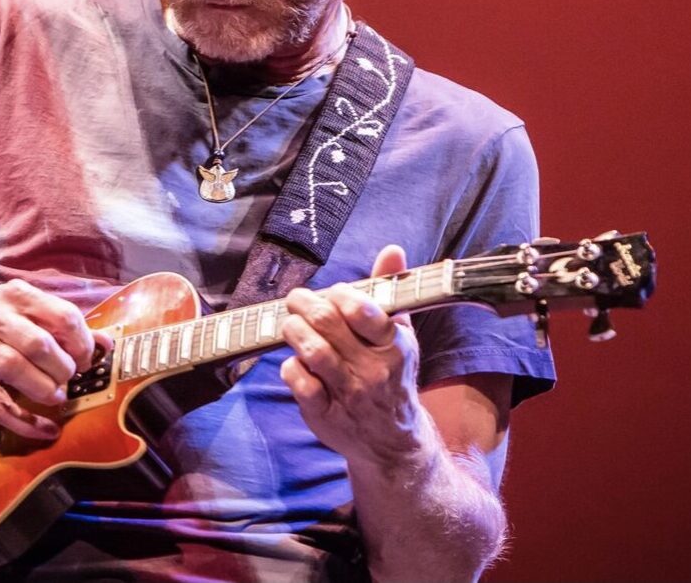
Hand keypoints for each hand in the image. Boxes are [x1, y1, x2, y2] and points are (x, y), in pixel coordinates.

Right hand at [0, 278, 108, 440]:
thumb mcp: (23, 309)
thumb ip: (63, 325)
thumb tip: (106, 344)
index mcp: (18, 296)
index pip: (63, 317)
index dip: (82, 344)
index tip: (84, 360)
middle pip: (39, 344)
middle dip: (62, 368)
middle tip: (67, 379)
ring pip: (14, 368)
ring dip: (43, 388)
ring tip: (55, 396)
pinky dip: (25, 422)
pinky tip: (45, 429)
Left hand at [279, 244, 425, 465]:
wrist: (392, 441)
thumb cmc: (393, 375)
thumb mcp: (400, 334)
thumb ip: (391, 290)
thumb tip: (392, 249)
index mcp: (394, 346)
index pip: (363, 309)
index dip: (339, 294)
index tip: (332, 293)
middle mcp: (373, 370)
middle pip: (328, 323)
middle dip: (304, 303)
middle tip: (296, 300)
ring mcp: (349, 394)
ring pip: (312, 351)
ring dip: (293, 330)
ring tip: (290, 324)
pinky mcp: (326, 415)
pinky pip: (299, 382)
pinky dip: (290, 366)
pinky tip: (295, 360)